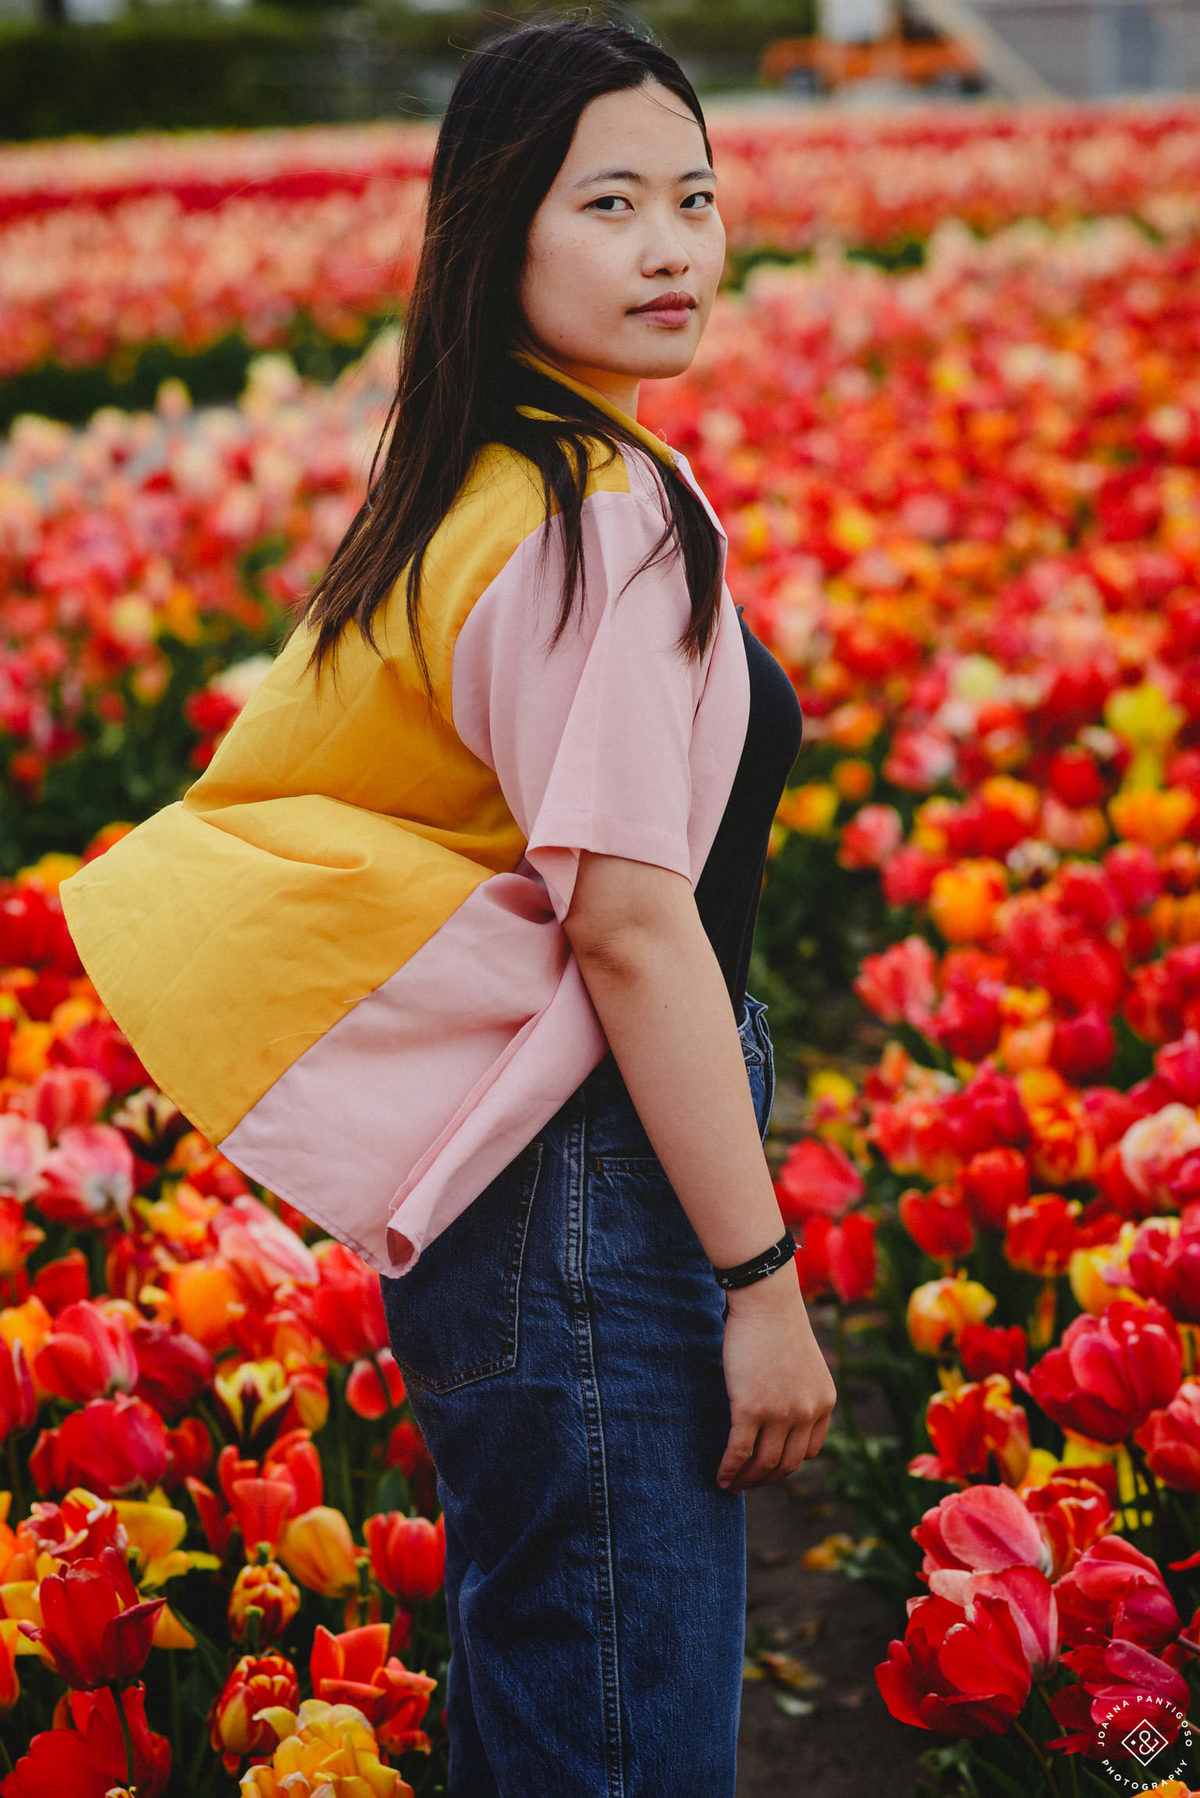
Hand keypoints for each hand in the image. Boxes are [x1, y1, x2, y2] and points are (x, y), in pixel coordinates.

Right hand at [716, 1267, 836, 1492]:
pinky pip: (739, 1452)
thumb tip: (778, 1411)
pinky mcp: (750, 1409)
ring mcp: (780, 1413)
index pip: (810, 1451)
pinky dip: (729, 1470)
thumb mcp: (802, 1363)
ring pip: (764, 1464)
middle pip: (787, 1463)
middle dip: (766, 1479)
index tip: (770, 1466)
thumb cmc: (777, 1324)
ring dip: (747, 1480)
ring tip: (731, 1485)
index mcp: (823, 1402)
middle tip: (747, 1483)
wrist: (766, 1301)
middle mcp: (807, 1412)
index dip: (788, 1463)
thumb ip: (798, 1391)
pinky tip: (720, 1477)